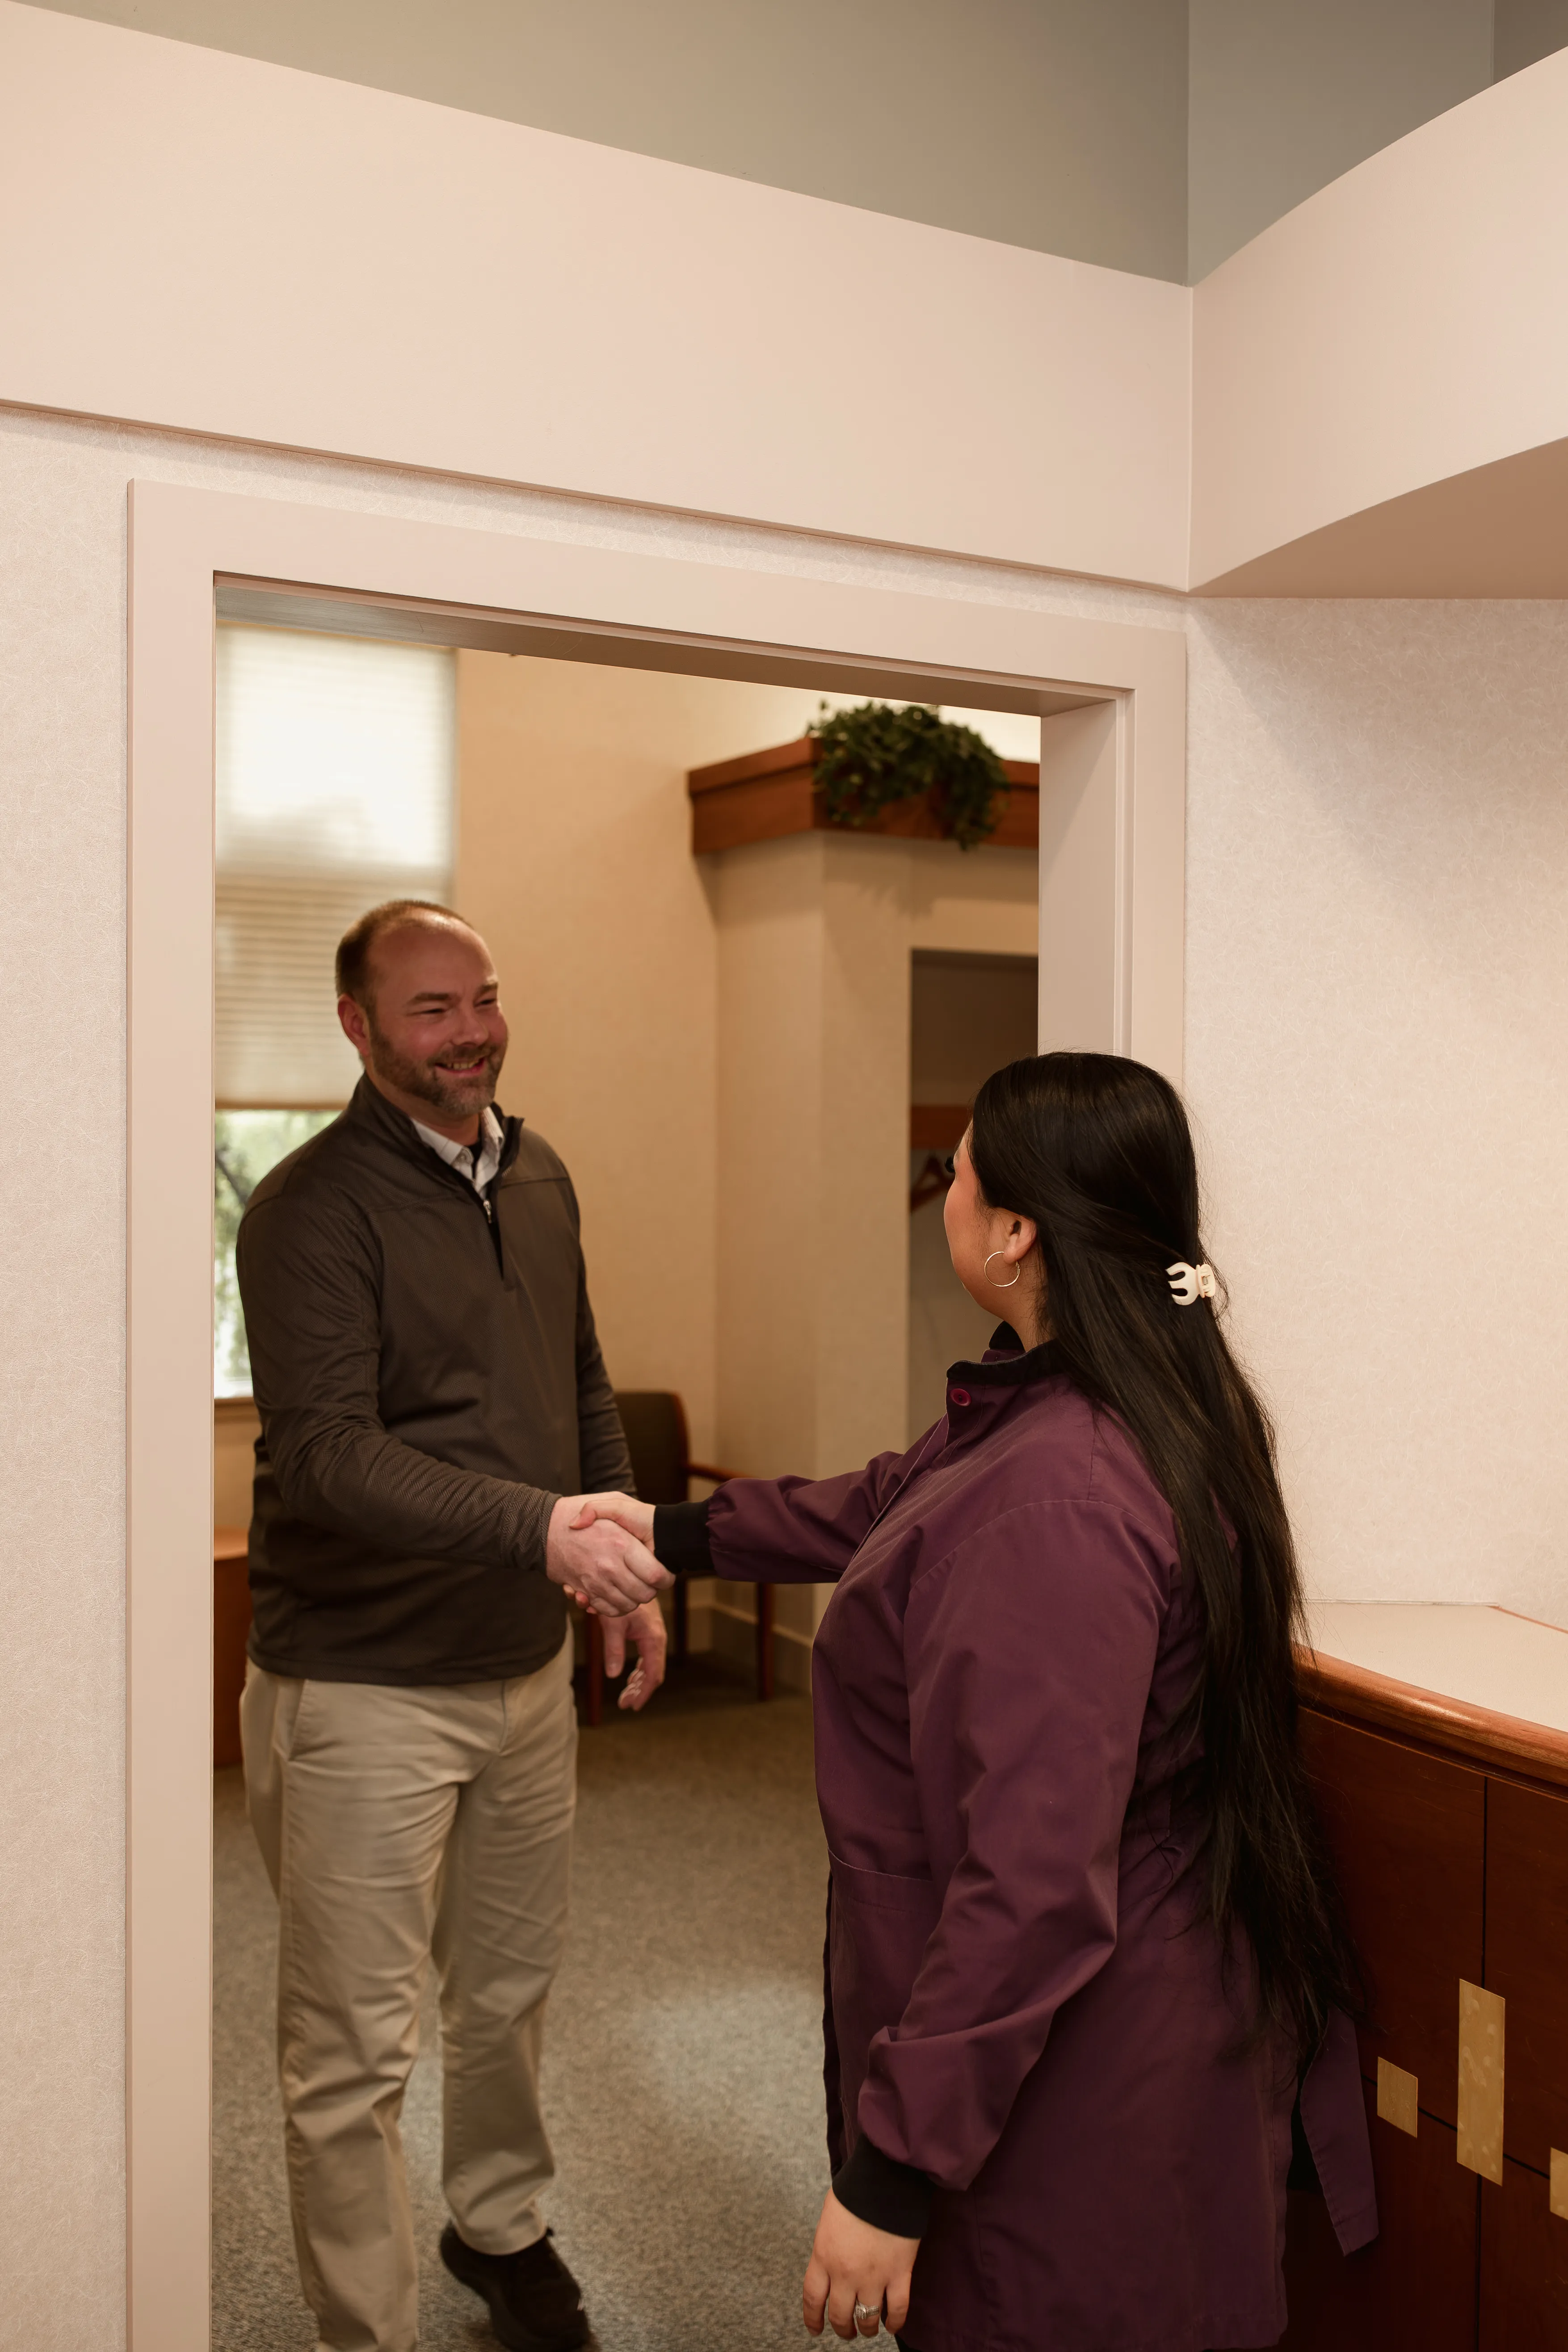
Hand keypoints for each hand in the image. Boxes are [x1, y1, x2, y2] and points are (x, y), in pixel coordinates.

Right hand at [546, 1494, 669, 1616]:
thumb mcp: (610, 1499)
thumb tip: (646, 1531)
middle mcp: (610, 1566)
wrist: (541, 1528)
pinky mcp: (584, 1591)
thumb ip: (634, 1513)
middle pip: (645, 1595)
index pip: (656, 1575)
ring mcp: (596, 1582)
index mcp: (622, 1544)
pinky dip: (616, 1607)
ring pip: (628, 1605)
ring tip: (632, 1584)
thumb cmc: (577, 1511)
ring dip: (634, 1599)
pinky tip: (616, 1593)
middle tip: (647, 1579)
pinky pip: (608, 1610)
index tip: (661, 1572)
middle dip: (651, 1590)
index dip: (664, 1577)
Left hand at [601, 1597, 666, 1710]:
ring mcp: (653, 1636)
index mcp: (653, 1639)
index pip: (653, 1674)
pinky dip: (638, 1670)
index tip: (631, 1706)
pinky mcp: (647, 1633)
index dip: (643, 1693)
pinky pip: (646, 1658)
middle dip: (639, 1690)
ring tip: (626, 1695)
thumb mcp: (613, 1624)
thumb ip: (614, 1649)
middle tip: (624, 1703)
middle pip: (652, 1673)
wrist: (632, 1576)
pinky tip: (630, 1677)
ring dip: (638, 1682)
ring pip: (649, 1666)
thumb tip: (613, 1676)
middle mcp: (656, 1639)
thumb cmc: (620, 1598)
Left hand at [803, 2190, 917, 2339]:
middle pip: (840, 2315)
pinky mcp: (900, 2274)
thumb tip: (830, 2264)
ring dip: (867, 2328)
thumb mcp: (828, 2219)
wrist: (884, 2180)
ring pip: (867, 2318)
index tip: (815, 2329)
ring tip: (868, 2329)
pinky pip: (897, 2309)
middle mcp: (845, 2273)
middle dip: (842, 2328)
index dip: (812, 2319)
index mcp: (823, 2257)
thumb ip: (827, 2247)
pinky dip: (895, 2322)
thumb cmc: (855, 2192)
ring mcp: (873, 2277)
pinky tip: (892, 2326)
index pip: (812, 2299)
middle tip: (846, 2331)